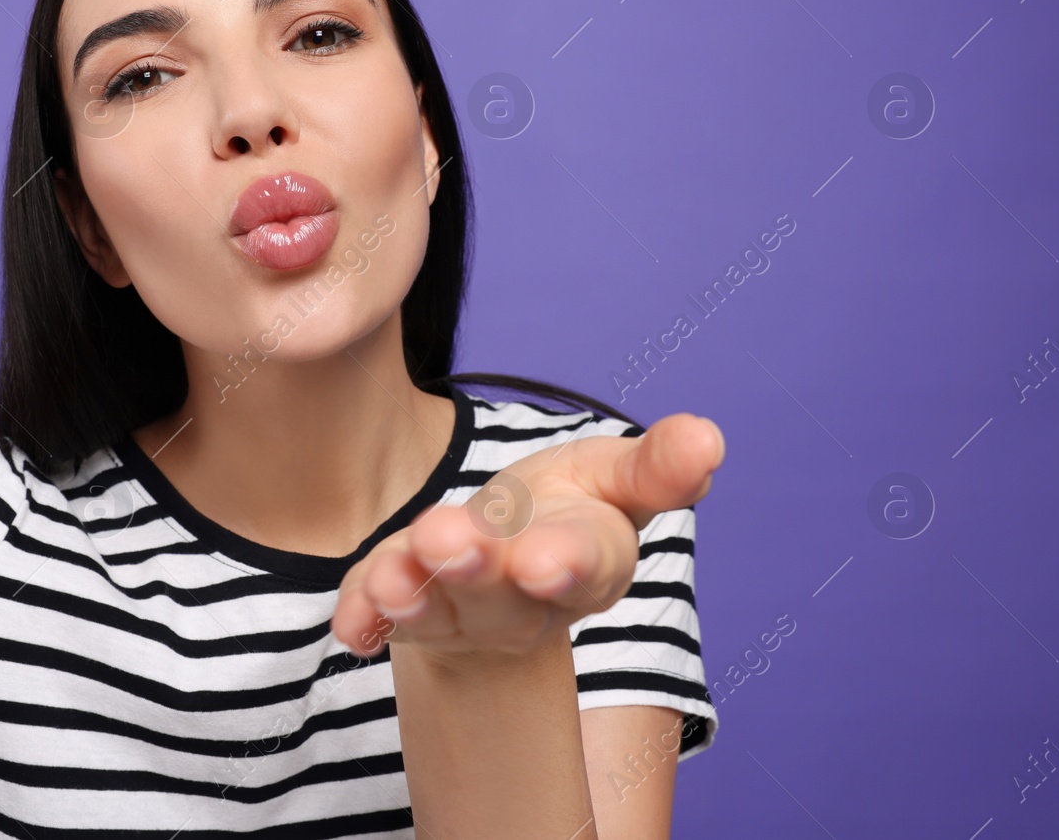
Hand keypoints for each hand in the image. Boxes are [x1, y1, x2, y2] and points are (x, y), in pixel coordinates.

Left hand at [331, 411, 723, 662]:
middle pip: (502, 596)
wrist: (503, 563)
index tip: (542, 559)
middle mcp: (524, 602)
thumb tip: (707, 438)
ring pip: (438, 609)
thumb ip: (656, 466)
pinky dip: (365, 613)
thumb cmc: (566, 510)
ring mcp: (462, 616)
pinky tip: (351, 619)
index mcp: (588, 562)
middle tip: (448, 539)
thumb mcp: (613, 477)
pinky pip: (379, 614)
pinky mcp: (403, 610)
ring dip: (413, 591)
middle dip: (475, 571)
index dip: (564, 563)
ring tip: (392, 571)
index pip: (585, 565)